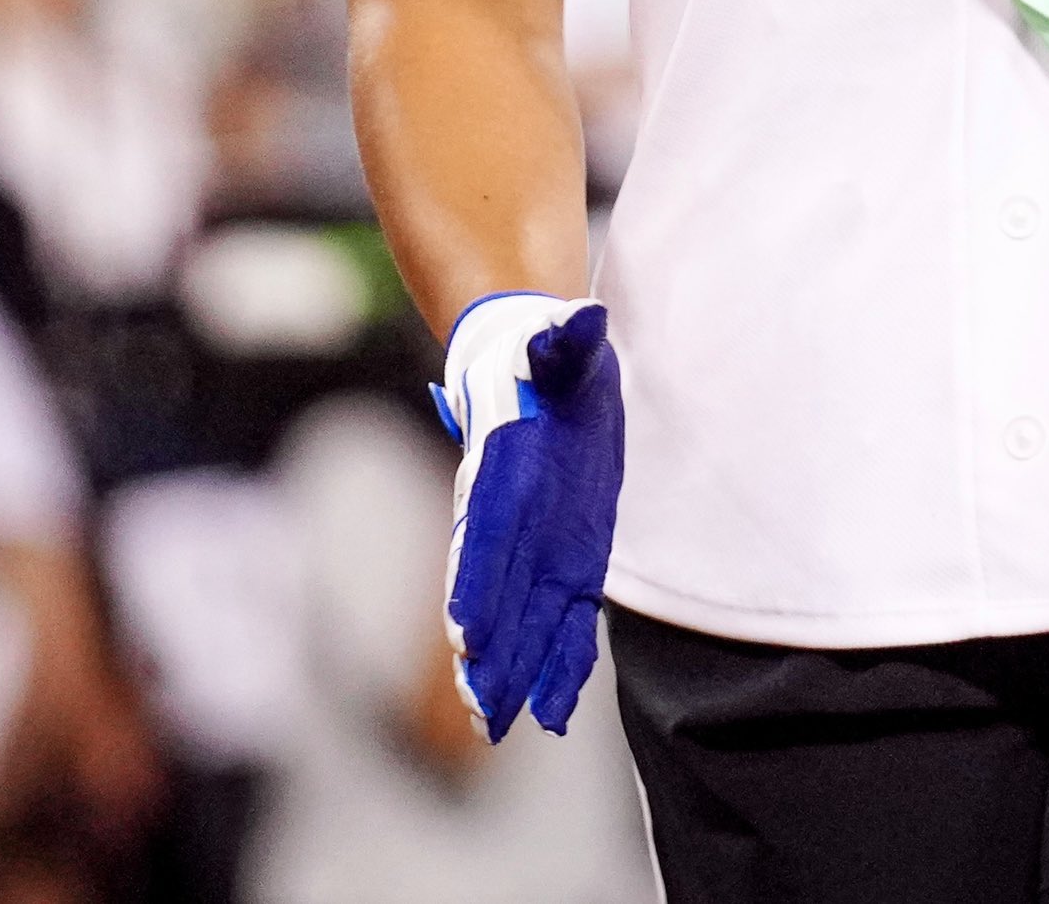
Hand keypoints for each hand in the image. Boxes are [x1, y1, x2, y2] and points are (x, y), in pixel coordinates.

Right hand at [436, 291, 624, 740]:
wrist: (537, 368)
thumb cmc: (549, 356)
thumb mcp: (562, 345)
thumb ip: (566, 342)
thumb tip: (582, 321)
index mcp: (505, 468)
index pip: (485, 531)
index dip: (476, 582)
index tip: (466, 632)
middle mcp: (510, 519)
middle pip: (494, 593)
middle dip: (488, 651)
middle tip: (479, 708)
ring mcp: (535, 547)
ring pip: (518, 619)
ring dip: (509, 671)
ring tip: (496, 726)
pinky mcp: (567, 560)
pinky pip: (560, 619)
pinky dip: (557, 664)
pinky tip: (552, 713)